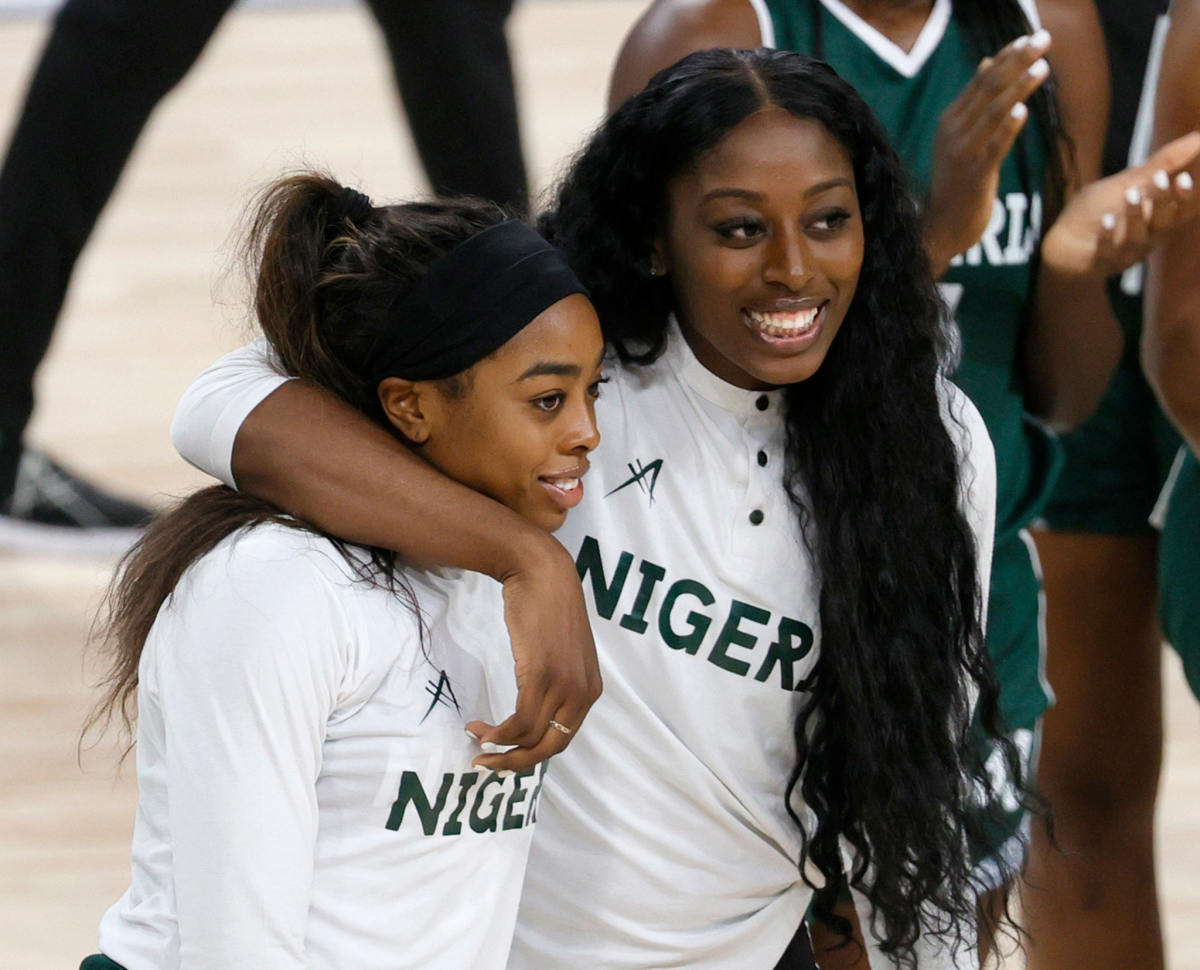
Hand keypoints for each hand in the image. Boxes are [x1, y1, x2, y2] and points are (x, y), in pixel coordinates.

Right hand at [467, 536, 601, 771]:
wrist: (542, 574)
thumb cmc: (548, 608)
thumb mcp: (562, 653)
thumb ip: (557, 682)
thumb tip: (537, 709)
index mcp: (590, 691)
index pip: (562, 740)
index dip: (530, 754)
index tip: (504, 754)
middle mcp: (582, 693)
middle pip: (549, 748)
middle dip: (514, 762)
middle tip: (485, 763)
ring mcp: (564, 685)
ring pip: (530, 737)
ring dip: (498, 746)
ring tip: (476, 738)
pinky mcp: (542, 675)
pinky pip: (520, 720)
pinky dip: (497, 732)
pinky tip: (480, 726)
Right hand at [924, 30, 1053, 274]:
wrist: (941, 228)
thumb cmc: (957, 183)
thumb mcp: (961, 137)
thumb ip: (975, 103)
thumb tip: (988, 62)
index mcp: (950, 120)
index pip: (981, 80)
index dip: (1006, 57)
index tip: (1029, 37)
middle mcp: (953, 132)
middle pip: (988, 89)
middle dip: (1017, 62)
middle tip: (1042, 39)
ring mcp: (963, 153)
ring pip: (993, 112)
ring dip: (1019, 88)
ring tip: (1042, 66)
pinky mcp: (975, 175)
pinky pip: (994, 147)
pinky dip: (1008, 129)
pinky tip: (1022, 111)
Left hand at [1041, 131, 1199, 276]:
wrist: (1060, 242)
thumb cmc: (1100, 210)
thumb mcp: (1129, 183)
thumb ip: (1161, 165)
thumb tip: (1197, 137)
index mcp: (1157, 220)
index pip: (1182, 212)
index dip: (1186, 198)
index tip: (1185, 177)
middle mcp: (1146, 239)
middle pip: (1162, 224)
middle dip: (1164, 201)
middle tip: (1160, 178)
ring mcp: (1123, 253)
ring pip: (1136, 238)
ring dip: (1135, 215)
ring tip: (1130, 193)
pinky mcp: (1098, 262)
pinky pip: (1106, 252)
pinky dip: (1107, 236)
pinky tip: (1106, 220)